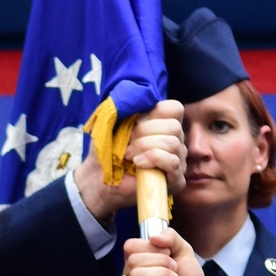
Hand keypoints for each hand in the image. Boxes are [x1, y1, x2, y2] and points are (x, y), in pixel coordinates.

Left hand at [74, 100, 185, 219]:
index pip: (175, 108)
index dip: (155, 113)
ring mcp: (177, 161)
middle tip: (128, 142)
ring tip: (128, 155)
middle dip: (146, 132)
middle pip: (174, 126)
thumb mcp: (113, 121)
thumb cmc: (106, 150)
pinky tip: (138, 164)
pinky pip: (174, 162)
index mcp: (162, 125)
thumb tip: (143, 95)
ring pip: (173, 143)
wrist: (98, 178)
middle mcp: (174, 141)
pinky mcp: (176, 180)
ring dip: (145, 147)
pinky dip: (153, 159)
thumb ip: (128, 105)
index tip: (135, 122)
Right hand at [122, 229, 216, 275]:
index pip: (130, 246)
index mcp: (140, 258)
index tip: (168, 252)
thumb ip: (171, 237)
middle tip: (174, 268)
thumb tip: (153, 237)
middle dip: (160, 262)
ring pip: (135, 275)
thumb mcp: (184, 251)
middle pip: (134, 260)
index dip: (150, 247)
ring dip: (161, 275)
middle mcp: (132, 272)